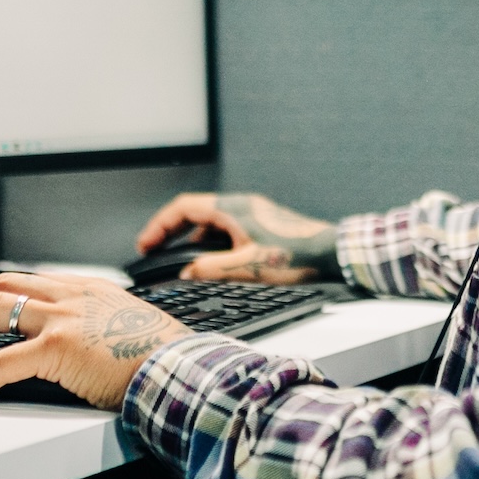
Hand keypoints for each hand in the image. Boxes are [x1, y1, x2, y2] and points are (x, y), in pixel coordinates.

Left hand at [0, 271, 190, 408]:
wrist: (181, 366)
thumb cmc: (166, 356)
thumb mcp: (131, 328)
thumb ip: (104, 330)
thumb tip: (92, 351)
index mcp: (90, 290)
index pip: (33, 282)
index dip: (0, 294)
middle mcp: (72, 296)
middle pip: (3, 286)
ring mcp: (62, 318)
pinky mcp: (56, 348)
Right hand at [135, 192, 338, 284]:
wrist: (331, 254)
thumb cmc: (297, 255)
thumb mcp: (247, 267)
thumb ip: (211, 270)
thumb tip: (186, 273)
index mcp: (233, 208)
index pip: (184, 207)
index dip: (159, 225)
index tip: (146, 244)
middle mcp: (241, 205)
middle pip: (194, 212)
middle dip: (171, 232)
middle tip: (155, 251)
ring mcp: (252, 213)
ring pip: (211, 222)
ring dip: (192, 239)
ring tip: (181, 262)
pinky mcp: (261, 224)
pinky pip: (227, 229)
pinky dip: (212, 243)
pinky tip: (212, 263)